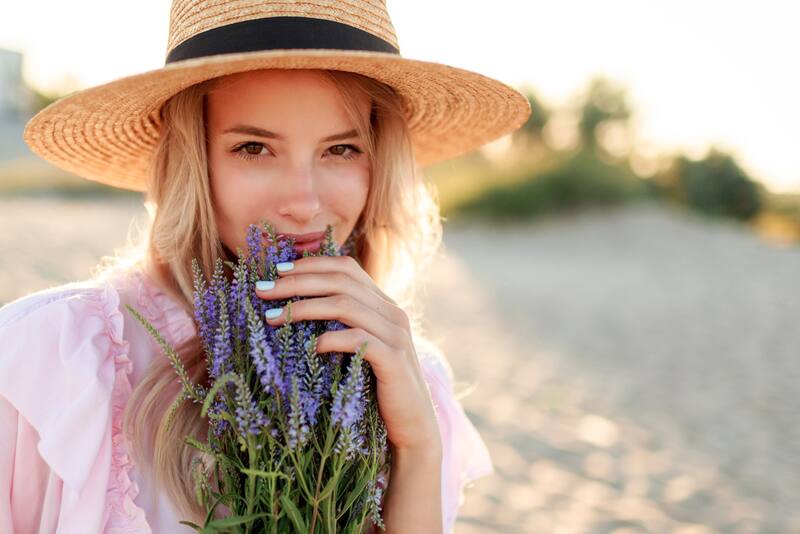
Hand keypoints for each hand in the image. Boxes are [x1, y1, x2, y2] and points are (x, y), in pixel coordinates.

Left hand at [255, 255, 441, 454]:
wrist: (412, 424)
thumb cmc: (377, 388)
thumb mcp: (359, 348)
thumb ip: (342, 325)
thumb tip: (296, 307)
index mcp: (384, 305)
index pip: (346, 268)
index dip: (311, 265)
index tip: (277, 270)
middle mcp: (392, 312)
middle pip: (340, 281)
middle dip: (297, 282)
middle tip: (263, 289)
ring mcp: (395, 334)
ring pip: (345, 305)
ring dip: (303, 307)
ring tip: (272, 317)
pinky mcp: (394, 359)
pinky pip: (357, 339)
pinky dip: (330, 338)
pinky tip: (310, 347)